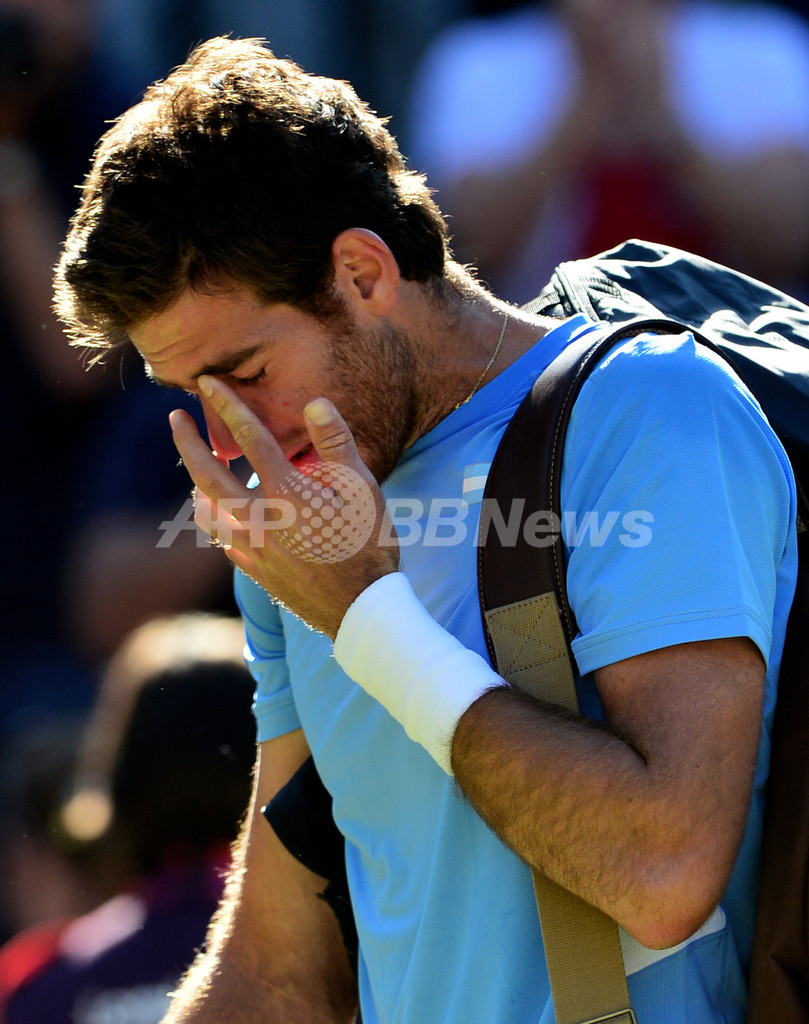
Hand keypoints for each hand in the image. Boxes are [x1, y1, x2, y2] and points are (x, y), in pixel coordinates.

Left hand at [169, 376, 399, 638]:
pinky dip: (216, 525)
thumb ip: (336, 443)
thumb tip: (314, 401)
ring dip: (197, 488)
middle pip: (210, 475)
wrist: (361, 611)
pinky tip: (220, 521)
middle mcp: (261, 519)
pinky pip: (225, 544)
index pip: (251, 438)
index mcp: (287, 493)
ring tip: (194, 473)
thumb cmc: (368, 545)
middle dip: (188, 443)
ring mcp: (256, 549)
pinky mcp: (259, 573)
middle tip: (174, 418)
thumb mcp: (363, 488)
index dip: (228, 406)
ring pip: (209, 514)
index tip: (207, 383)